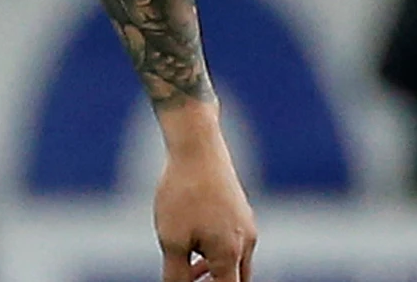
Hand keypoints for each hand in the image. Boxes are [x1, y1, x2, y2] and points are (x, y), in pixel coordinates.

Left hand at [154, 104, 256, 281]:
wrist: (196, 147)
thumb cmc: (182, 194)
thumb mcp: (171, 240)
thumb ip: (176, 274)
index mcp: (230, 255)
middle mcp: (246, 242)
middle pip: (236, 280)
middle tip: (191, 279)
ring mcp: (246, 225)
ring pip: (234, 261)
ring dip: (214, 270)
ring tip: (188, 269)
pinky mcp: (240, 211)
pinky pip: (233, 241)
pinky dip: (216, 251)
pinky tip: (194, 243)